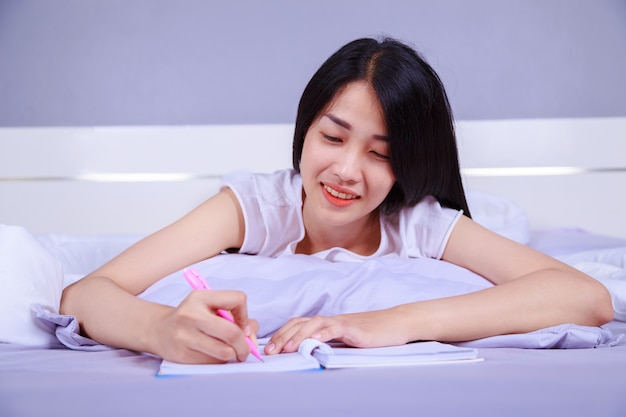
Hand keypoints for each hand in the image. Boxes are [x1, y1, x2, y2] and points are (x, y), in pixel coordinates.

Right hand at [150, 289, 258, 363]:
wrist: (158, 330)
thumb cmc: (192, 317)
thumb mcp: (210, 307)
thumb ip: (235, 316)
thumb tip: (252, 335)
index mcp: (201, 297)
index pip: (237, 299)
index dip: (245, 315)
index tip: (242, 325)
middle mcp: (191, 315)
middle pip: (232, 332)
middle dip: (245, 345)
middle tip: (245, 351)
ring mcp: (185, 336)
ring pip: (224, 352)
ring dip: (232, 355)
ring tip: (230, 352)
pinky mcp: (182, 355)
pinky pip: (212, 363)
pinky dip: (219, 362)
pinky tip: (213, 356)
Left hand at [264, 308, 408, 354]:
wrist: (396, 324)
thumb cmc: (372, 334)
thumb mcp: (345, 341)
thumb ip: (328, 344)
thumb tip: (308, 355)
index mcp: (326, 324)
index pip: (298, 325)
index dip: (282, 334)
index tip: (269, 349)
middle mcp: (331, 320)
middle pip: (301, 323)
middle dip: (283, 337)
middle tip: (270, 352)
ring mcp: (342, 322)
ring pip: (314, 323)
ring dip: (298, 336)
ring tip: (287, 349)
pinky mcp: (355, 328)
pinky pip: (336, 328)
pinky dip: (323, 333)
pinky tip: (314, 341)